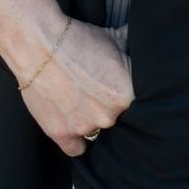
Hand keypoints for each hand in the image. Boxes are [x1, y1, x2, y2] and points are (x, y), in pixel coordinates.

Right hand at [11, 16, 134, 157]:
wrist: (38, 43)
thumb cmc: (78, 39)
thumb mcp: (116, 38)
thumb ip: (135, 51)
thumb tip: (150, 45)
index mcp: (127, 95)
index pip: (134, 103)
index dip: (122, 93)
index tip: (112, 85)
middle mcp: (109, 116)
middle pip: (115, 117)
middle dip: (106, 105)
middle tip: (93, 88)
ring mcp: (84, 127)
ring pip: (97, 130)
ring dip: (90, 119)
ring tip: (78, 98)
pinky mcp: (61, 133)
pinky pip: (76, 149)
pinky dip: (75, 141)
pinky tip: (74, 126)